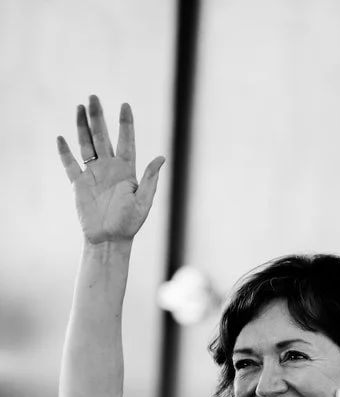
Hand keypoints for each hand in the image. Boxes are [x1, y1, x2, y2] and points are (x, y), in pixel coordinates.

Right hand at [57, 94, 164, 243]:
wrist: (109, 240)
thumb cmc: (129, 224)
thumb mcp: (143, 202)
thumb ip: (150, 179)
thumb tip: (161, 157)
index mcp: (126, 171)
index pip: (126, 141)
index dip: (125, 124)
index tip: (125, 105)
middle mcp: (109, 168)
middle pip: (102, 137)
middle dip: (98, 117)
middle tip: (94, 97)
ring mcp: (93, 175)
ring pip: (87, 145)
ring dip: (82, 127)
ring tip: (80, 107)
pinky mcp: (79, 184)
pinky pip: (70, 165)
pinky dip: (65, 152)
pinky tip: (62, 138)